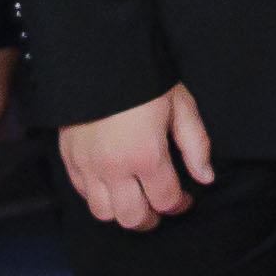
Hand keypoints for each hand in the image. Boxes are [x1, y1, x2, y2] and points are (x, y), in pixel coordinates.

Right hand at [60, 82, 215, 228]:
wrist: (99, 56)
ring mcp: (87, 165)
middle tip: (160, 207)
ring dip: (122, 212)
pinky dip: (98, 197)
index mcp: (146, 156)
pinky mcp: (69, 158)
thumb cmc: (145, 79)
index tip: (185, 199)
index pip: (165, 201)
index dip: (179, 205)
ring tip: (135, 200)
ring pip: (103, 213)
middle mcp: (114, 167)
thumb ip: (196, 146)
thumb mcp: (181, 106)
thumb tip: (205, 178)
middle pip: (132, 217)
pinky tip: (113, 185)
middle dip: (151, 219)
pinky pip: (82, 194)